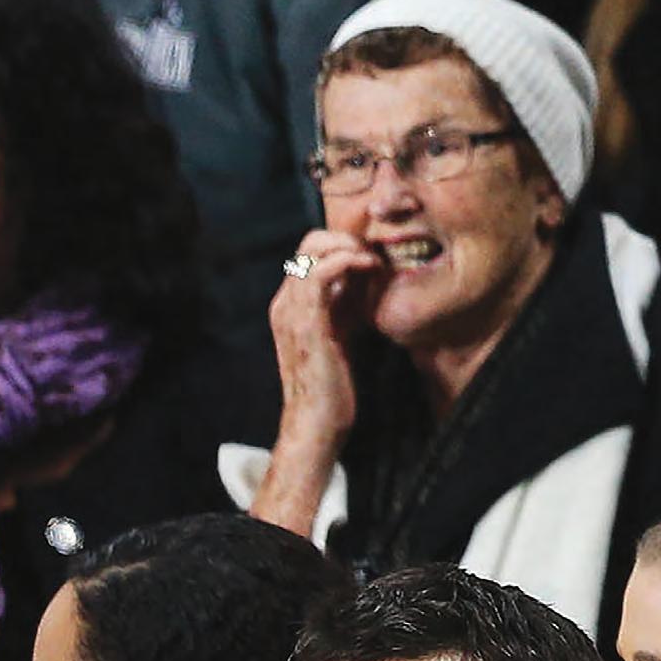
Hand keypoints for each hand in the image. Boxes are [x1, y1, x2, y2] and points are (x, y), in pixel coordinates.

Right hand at [268, 228, 383, 444]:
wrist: (317, 422)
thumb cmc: (333, 384)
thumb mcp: (339, 333)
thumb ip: (344, 304)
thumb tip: (364, 277)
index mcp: (289, 304)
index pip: (309, 252)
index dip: (342, 245)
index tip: (372, 257)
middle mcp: (284, 301)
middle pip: (308, 242)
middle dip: (346, 238)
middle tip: (375, 253)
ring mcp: (291, 309)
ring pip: (313, 249)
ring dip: (350, 246)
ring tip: (376, 259)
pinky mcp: (306, 320)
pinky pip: (322, 271)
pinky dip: (349, 260)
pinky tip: (372, 268)